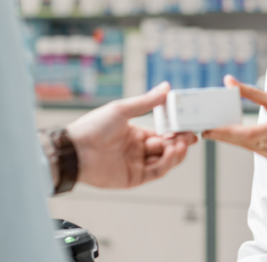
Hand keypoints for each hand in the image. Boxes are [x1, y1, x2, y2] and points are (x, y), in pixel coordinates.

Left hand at [66, 83, 197, 188]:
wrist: (75, 150)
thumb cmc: (93, 127)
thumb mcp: (122, 110)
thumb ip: (147, 102)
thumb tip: (166, 87)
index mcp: (135, 133)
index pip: (162, 133)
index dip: (176, 130)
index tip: (189, 125)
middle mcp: (137, 149)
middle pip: (166, 148)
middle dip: (180, 142)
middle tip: (190, 136)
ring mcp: (136, 164)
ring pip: (164, 161)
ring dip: (175, 153)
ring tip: (182, 144)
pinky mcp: (133, 178)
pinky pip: (155, 172)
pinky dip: (166, 163)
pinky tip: (171, 152)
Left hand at [202, 75, 266, 161]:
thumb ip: (251, 93)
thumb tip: (228, 81)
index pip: (249, 134)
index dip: (227, 132)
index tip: (209, 129)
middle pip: (245, 142)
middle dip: (223, 136)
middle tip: (204, 128)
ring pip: (248, 148)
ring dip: (230, 140)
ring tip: (213, 130)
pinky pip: (255, 150)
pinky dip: (243, 143)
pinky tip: (232, 136)